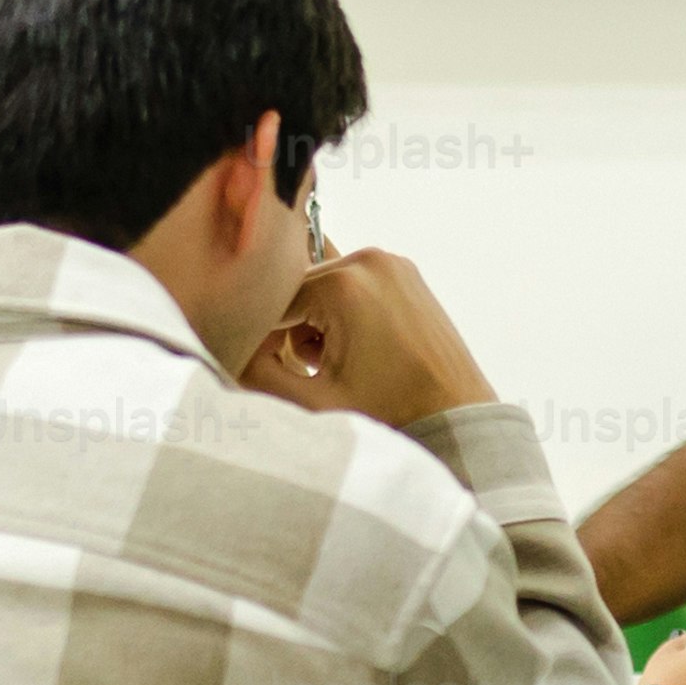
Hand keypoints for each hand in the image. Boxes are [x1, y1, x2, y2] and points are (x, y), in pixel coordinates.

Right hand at [242, 247, 499, 428]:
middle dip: (290, 332)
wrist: (461, 424)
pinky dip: (342, 318)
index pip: (269, 300)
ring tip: (336, 368)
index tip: (265, 371)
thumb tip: (225, 349)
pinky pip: (353, 289)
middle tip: (311, 374)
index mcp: (345, 284)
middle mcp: (370, 260)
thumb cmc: (395, 417)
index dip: (258, 339)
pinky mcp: (408, 277)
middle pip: (295, 289)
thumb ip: (256, 374)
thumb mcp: (314, 403)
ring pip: (321, 289)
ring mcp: (394, 265)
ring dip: (315, 326)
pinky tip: (356, 355)